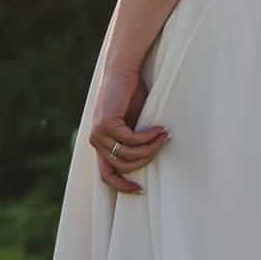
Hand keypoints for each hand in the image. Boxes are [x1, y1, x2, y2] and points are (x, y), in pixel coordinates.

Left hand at [86, 63, 166, 195]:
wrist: (123, 70)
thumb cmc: (131, 94)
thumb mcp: (133, 123)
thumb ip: (134, 141)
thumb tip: (147, 159)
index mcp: (101, 144)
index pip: (106, 175)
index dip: (122, 186)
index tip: (140, 190)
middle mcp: (95, 141)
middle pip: (123, 166)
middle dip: (147, 159)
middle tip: (163, 144)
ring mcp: (98, 133)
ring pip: (129, 155)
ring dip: (150, 147)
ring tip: (165, 136)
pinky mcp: (106, 124)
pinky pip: (132, 140)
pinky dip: (148, 137)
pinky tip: (159, 129)